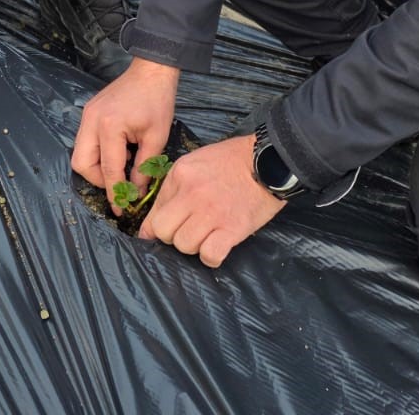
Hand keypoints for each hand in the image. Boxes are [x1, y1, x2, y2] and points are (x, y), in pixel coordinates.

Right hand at [71, 56, 179, 203]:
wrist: (151, 70)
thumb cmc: (158, 101)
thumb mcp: (156, 137)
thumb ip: (144, 168)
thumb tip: (136, 193)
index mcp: (109, 126)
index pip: (109, 170)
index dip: (116, 193)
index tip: (122, 211)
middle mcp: (91, 121)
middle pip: (81, 164)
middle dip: (98, 181)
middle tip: (119, 185)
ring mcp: (86, 115)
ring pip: (80, 154)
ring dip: (98, 167)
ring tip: (122, 166)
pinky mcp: (88, 112)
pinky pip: (85, 141)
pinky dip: (98, 153)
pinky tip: (119, 151)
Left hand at [138, 135, 283, 266]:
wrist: (268, 161)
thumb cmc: (231, 161)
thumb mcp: (195, 163)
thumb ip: (172, 189)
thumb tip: (150, 227)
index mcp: (180, 175)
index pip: (154, 213)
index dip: (158, 227)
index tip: (167, 232)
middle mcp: (191, 194)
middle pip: (164, 232)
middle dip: (173, 237)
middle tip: (190, 230)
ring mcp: (211, 212)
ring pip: (184, 245)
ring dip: (194, 246)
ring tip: (208, 235)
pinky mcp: (232, 228)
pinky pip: (210, 255)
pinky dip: (212, 257)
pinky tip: (218, 247)